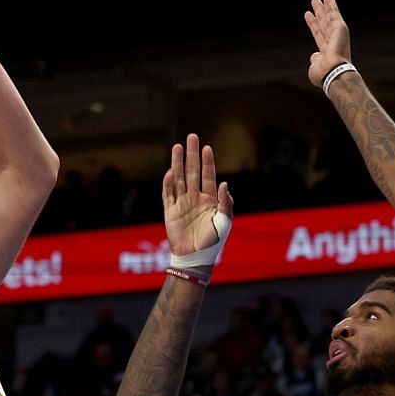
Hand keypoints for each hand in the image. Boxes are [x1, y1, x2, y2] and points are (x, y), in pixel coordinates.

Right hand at [162, 134, 231, 258]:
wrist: (196, 258)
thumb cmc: (214, 242)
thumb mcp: (225, 222)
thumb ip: (226, 203)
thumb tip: (225, 184)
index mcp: (210, 200)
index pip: (208, 176)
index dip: (207, 162)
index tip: (207, 147)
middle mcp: (195, 198)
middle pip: (192, 172)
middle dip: (192, 155)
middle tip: (191, 137)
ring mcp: (182, 203)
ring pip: (179, 178)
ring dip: (178, 163)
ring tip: (177, 147)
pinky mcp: (170, 212)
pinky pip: (168, 195)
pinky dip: (168, 183)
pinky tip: (170, 171)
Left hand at [303, 0, 353, 87]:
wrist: (333, 73)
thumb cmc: (323, 75)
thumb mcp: (315, 68)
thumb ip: (314, 60)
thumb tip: (314, 56)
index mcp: (327, 51)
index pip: (318, 34)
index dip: (313, 24)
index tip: (308, 15)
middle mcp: (333, 41)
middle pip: (323, 23)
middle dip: (319, 12)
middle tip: (314, 1)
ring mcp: (337, 34)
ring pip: (329, 16)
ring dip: (325, 6)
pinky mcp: (340, 28)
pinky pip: (334, 13)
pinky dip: (332, 4)